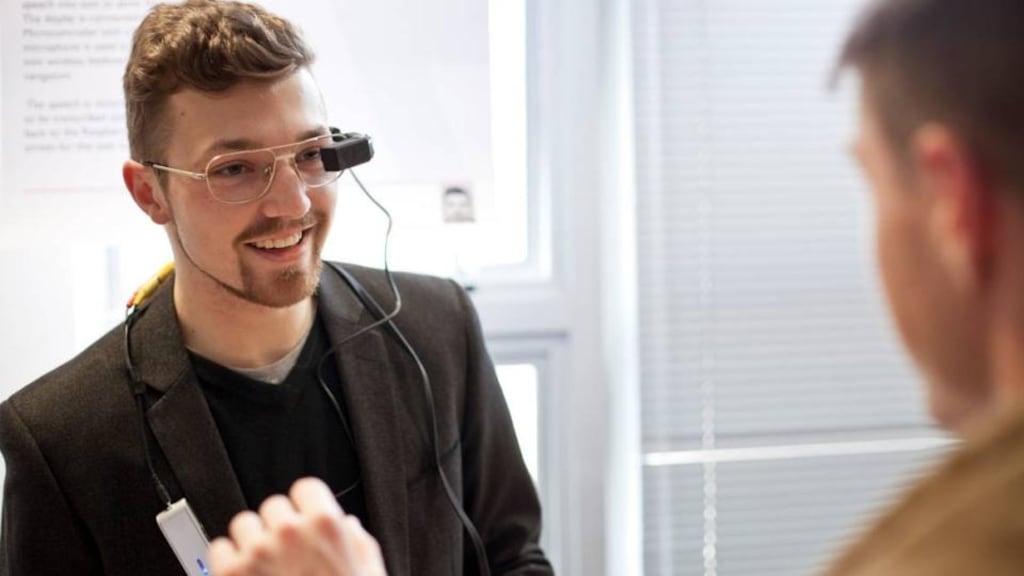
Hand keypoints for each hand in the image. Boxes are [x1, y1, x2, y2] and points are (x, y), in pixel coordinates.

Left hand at [208, 477, 386, 575]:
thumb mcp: (370, 571)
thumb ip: (358, 542)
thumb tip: (348, 526)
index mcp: (325, 525)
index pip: (305, 488)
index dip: (306, 506)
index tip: (305, 519)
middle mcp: (288, 532)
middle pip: (273, 506)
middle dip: (279, 527)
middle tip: (287, 553)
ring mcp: (256, 552)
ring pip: (243, 523)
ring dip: (252, 541)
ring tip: (265, 567)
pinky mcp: (229, 573)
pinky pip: (219, 549)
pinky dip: (228, 561)